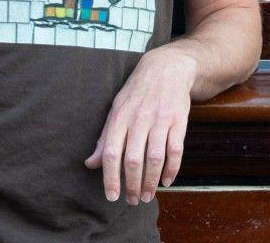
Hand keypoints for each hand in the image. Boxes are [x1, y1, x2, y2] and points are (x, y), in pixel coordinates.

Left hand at [84, 45, 195, 204]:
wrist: (167, 68)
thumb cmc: (137, 92)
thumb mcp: (116, 109)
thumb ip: (105, 138)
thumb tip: (90, 164)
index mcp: (120, 117)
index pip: (111, 152)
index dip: (110, 177)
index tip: (111, 196)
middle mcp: (139, 119)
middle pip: (133, 159)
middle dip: (132, 185)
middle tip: (132, 201)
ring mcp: (160, 120)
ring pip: (155, 158)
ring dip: (151, 181)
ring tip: (148, 196)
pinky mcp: (179, 121)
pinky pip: (176, 150)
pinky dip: (172, 169)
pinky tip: (166, 181)